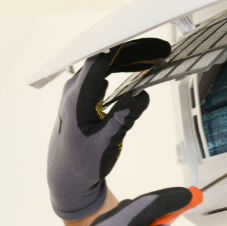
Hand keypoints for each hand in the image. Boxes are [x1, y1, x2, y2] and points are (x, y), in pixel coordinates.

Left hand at [47, 39, 170, 219]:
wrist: (66, 179)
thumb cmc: (81, 164)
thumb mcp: (106, 143)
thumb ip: (124, 118)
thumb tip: (142, 95)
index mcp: (76, 98)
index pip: (100, 61)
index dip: (124, 49)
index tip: (147, 46)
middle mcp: (74, 91)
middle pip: (105, 60)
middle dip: (132, 53)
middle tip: (160, 51)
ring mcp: (78, 94)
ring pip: (105, 68)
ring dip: (128, 61)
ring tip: (153, 58)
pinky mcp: (83, 100)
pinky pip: (103, 78)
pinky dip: (121, 73)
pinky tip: (136, 71)